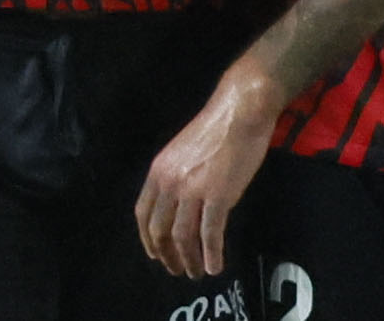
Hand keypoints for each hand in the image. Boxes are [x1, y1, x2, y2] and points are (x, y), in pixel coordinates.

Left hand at [135, 65, 280, 278]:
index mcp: (158, 171)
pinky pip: (210, 235)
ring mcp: (192, 190)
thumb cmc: (215, 128)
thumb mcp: (181, 151)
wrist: (240, 111)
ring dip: (190, 261)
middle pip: (160, 231)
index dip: (149, 239)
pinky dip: (211, 254)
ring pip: (183, 238)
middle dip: (168, 256)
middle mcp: (169, 183)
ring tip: (199, 272)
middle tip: (179, 270)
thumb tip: (177, 206)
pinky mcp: (217, 196)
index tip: (157, 255)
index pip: (144, 214)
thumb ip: (174, 176)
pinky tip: (216, 266)